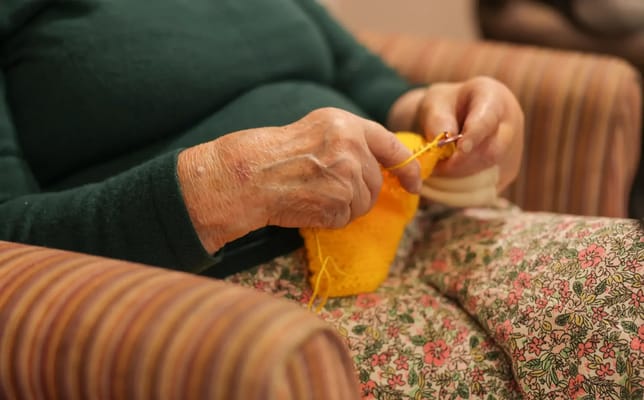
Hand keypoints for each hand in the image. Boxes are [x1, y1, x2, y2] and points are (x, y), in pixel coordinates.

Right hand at [178, 107, 420, 252]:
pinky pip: (346, 218)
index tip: (413, 183)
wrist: (249, 175)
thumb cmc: (277, 154)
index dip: (406, 167)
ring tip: (314, 194)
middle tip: (326, 188)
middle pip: (375, 181)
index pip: (391, 146)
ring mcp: (347, 176)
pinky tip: (309, 205)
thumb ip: (351, 141)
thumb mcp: (318, 131)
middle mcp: (352, 147)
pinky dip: (331, 218)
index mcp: (347, 124)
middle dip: (359, 191)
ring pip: (363, 203)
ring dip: (344, 206)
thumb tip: (383, 167)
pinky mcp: (339, 203)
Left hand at [389, 77, 523, 191]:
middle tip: (435, 168)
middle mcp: (512, 123)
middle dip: (460, 165)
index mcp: (494, 97)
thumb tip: (443, 143)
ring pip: (491, 175)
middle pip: (492, 152)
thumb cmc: (444, 106)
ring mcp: (513, 150)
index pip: (488, 119)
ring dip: (459, 181)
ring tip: (438, 173)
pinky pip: (489, 189)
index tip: (459, 149)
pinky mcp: (507, 172)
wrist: (454, 117)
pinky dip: (464, 191)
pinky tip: (447, 183)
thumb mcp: (434, 103)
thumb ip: (436, 119)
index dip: (474, 136)